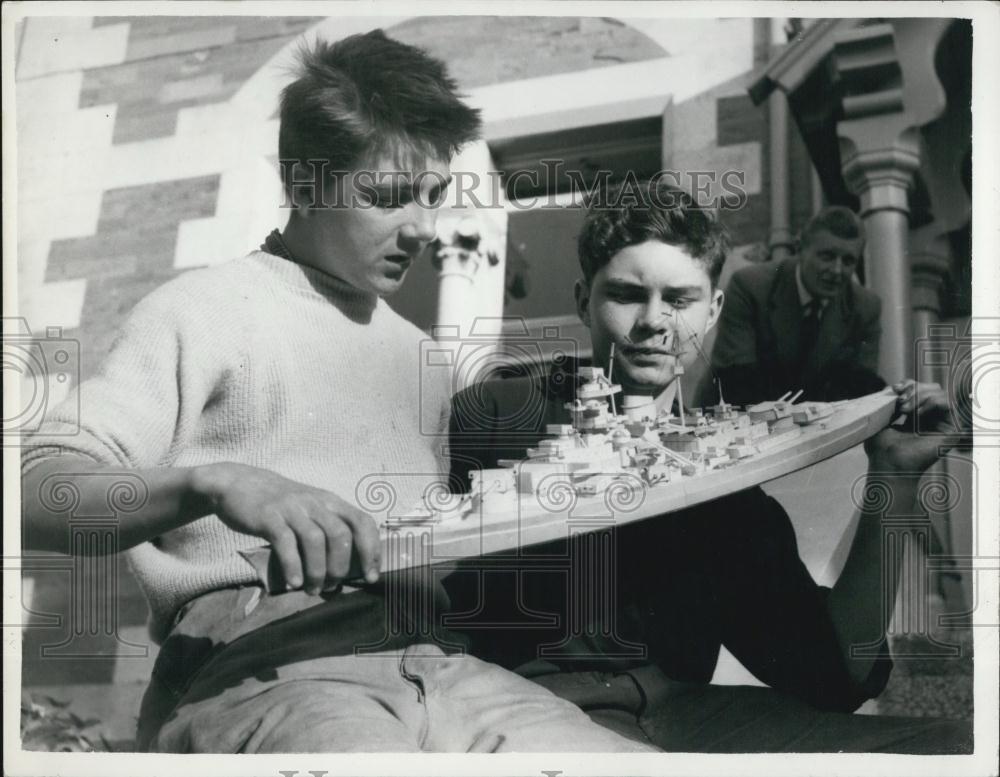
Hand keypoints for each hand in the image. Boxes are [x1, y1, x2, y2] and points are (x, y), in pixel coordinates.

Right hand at [192, 463, 380, 593]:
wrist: (238, 482)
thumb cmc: (279, 505)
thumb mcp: (309, 510)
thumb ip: (325, 531)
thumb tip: (342, 571)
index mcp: (330, 502)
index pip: (362, 522)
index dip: (372, 549)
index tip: (372, 576)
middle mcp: (315, 502)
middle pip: (341, 535)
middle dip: (341, 566)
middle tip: (332, 586)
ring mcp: (292, 507)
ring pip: (315, 540)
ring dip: (317, 571)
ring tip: (312, 590)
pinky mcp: (268, 515)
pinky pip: (285, 542)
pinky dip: (293, 565)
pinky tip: (294, 583)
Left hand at [864, 380, 962, 472]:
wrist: (887, 465)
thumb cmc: (881, 448)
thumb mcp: (882, 419)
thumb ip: (889, 402)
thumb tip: (893, 387)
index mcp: (917, 416)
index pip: (920, 389)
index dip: (909, 384)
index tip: (894, 388)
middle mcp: (932, 419)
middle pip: (932, 388)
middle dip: (914, 389)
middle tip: (899, 400)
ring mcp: (942, 424)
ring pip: (939, 393)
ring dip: (919, 396)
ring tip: (904, 409)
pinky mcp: (951, 430)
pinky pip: (947, 404)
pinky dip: (931, 403)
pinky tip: (916, 414)